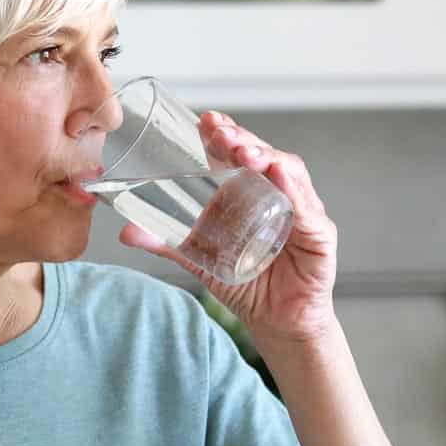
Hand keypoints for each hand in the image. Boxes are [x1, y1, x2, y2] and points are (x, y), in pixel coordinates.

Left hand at [117, 111, 338, 346]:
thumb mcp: (201, 261)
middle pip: (264, 155)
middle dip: (242, 139)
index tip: (204, 121)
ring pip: (289, 172)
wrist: (277, 325)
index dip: (225, 132)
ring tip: (244, 151)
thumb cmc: (248, 286)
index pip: (241, 152)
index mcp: (252, 192)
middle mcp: (279, 194)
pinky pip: (308, 208)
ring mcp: (302, 211)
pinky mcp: (320, 236)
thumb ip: (168, 243)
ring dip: (266, 156)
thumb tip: (126, 232)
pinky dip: (295, 189)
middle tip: (219, 133)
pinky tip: (280, 174)